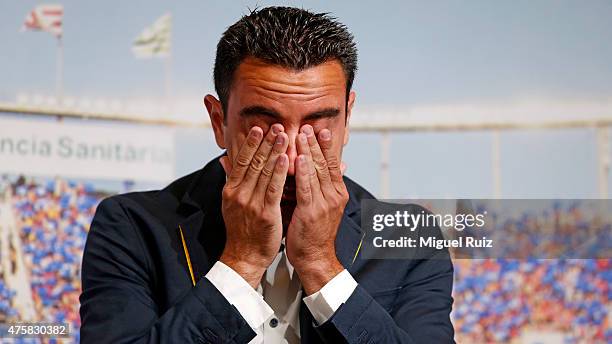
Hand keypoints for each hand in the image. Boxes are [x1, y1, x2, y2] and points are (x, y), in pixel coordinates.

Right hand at [219, 125, 288, 287]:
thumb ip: (230, 179)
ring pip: (263, 172)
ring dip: (274, 151)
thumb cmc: (242, 230)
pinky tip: (286, 159)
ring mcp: (251, 203)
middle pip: (253, 162)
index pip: (241, 161)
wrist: (244, 257)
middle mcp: (239, 194)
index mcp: (231, 190)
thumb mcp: (231, 203)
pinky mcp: (265, 213)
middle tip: (275, 125)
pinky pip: (273, 189)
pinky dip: (279, 172)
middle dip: (265, 142)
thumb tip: (224, 159)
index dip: (250, 144)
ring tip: (283, 135)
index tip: (258, 128)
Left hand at [285, 125, 348, 294]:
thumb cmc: (314, 233)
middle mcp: (334, 196)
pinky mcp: (311, 212)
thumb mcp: (324, 206)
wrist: (315, 258)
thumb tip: (331, 168)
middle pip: (326, 163)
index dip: (327, 146)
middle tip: (309, 126)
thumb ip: (325, 186)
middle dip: (316, 143)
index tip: (321, 130)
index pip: (333, 164)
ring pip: (317, 172)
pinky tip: (298, 158)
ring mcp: (324, 204)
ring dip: (309, 151)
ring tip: (302, 134)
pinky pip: (306, 187)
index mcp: (338, 193)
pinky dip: (303, 171)